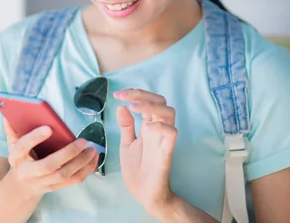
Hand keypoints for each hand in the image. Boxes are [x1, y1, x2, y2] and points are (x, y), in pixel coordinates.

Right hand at [4, 118, 98, 194]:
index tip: (49, 127)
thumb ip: (12, 128)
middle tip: (82, 141)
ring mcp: (43, 182)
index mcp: (16, 157)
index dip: (34, 138)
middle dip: (67, 153)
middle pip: (48, 165)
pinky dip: (86, 170)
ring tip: (92, 149)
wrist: (22, 185)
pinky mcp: (55, 187)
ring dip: (81, 162)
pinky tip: (94, 158)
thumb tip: (9, 111)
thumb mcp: (13, 143)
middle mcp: (29, 172)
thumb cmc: (21, 158)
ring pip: (63, 175)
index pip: (23, 147)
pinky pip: (73, 181)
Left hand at [114, 89, 177, 216]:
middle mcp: (157, 130)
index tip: (117, 94)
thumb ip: (126, 126)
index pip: (148, 101)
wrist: (144, 194)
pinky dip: (160, 126)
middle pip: (161, 102)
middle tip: (124, 96)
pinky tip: (146, 126)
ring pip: (169, 113)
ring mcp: (162, 140)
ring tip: (134, 107)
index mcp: (148, 126)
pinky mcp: (166, 153)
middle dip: (142, 95)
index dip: (135, 94)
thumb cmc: (137, 170)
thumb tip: (121, 106)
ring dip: (152, 105)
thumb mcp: (127, 144)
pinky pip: (171, 133)